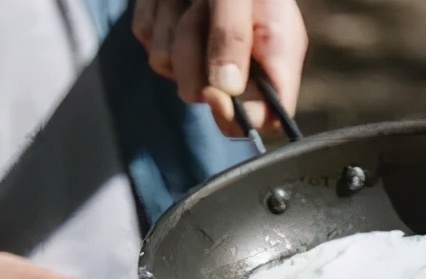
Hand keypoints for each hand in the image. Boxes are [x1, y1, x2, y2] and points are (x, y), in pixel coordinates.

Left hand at [132, 0, 307, 135]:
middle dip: (196, 59)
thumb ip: (233, 37)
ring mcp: (203, 53)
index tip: (217, 94)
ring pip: (173, 72)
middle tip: (203, 13)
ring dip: (174, 28)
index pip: (269, 118)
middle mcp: (243, 60)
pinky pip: (149, 44)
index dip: (241, 116)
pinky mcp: (169, 38)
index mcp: (276, 53)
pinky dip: (154, 15)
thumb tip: (224, 91)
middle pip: (212, 101)